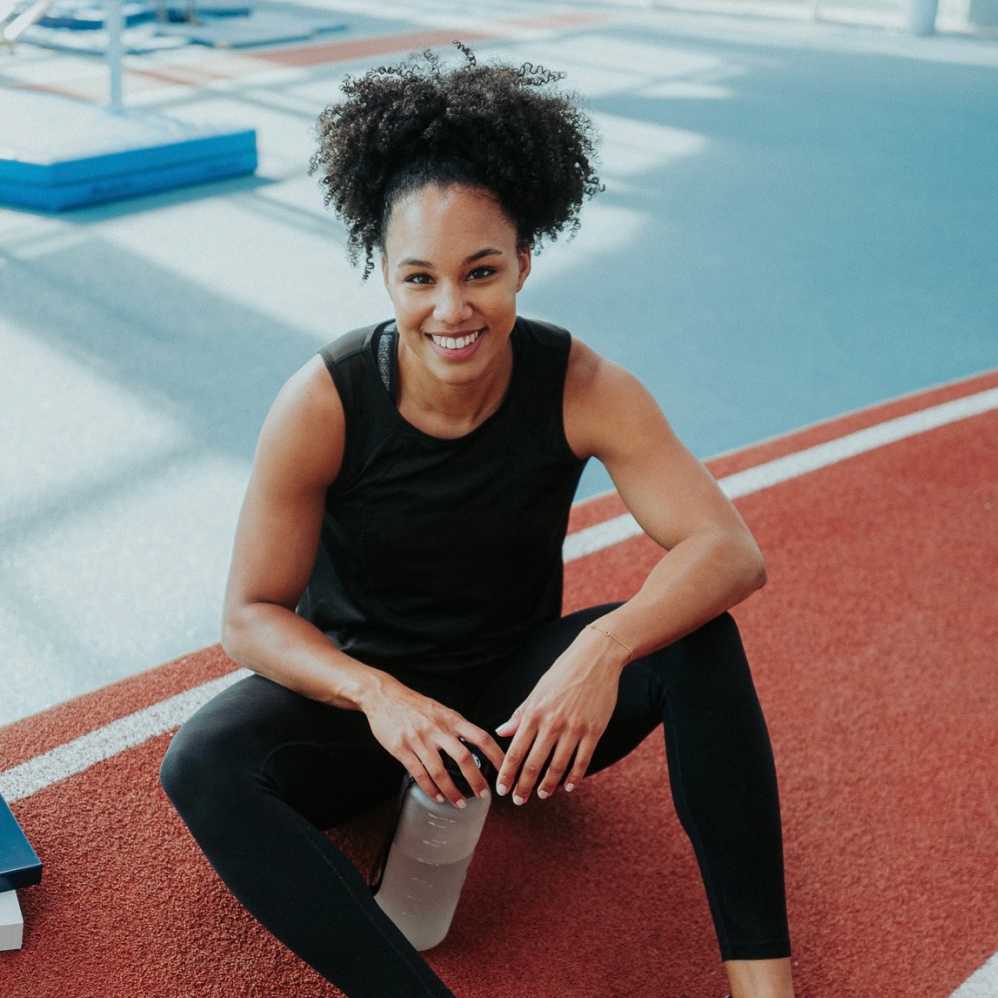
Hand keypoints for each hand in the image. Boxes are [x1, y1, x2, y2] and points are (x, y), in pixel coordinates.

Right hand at [363, 676, 505, 808]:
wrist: (384, 696)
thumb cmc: (414, 705)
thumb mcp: (441, 710)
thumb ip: (456, 727)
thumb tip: (474, 745)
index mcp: (451, 718)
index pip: (481, 737)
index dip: (496, 754)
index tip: (506, 768)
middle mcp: (437, 729)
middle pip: (464, 757)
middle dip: (476, 780)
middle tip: (484, 794)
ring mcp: (419, 739)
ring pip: (440, 772)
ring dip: (452, 791)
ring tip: (459, 803)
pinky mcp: (402, 749)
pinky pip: (419, 774)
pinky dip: (430, 789)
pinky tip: (437, 796)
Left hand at [493, 626, 624, 804]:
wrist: (595, 659)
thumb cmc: (563, 673)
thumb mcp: (537, 691)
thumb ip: (520, 714)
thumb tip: (501, 732)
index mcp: (534, 713)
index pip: (515, 751)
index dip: (507, 773)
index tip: (502, 788)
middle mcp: (552, 724)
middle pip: (534, 764)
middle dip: (523, 786)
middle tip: (518, 800)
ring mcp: (574, 729)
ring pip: (557, 766)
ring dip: (547, 785)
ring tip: (541, 795)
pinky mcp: (594, 731)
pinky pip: (582, 760)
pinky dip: (574, 777)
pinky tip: (568, 786)